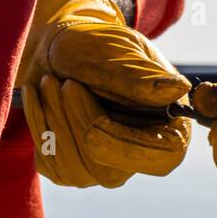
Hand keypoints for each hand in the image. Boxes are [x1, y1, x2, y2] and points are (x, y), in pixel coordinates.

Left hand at [19, 0, 190, 186]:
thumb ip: (142, 76)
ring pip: (75, 169)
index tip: (78, 94)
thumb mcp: (117, 52)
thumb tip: (179, 89)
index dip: (121, 139)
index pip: (160, 157)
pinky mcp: (72, 170)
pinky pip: (50, 162)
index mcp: (170, 127)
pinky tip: (39, 98)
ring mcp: (106, 168)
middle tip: (59, 81)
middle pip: (108, 171)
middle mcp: (142, 156)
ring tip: (48, 81)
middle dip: (75, 123)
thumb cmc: (95, 46)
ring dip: (53, 120)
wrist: (59, 49)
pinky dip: (37, 125)